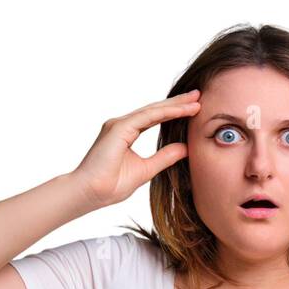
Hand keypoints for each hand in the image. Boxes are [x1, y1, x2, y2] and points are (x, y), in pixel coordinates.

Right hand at [70, 90, 200, 207]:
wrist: (91, 193)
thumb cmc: (111, 186)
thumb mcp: (146, 169)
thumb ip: (164, 157)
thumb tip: (184, 148)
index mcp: (126, 133)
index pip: (155, 118)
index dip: (174, 112)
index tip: (194, 108)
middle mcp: (122, 125)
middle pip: (155, 110)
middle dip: (177, 103)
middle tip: (198, 95)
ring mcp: (119, 124)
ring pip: (153, 110)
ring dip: (175, 105)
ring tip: (195, 100)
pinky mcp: (119, 127)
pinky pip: (148, 116)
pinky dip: (166, 112)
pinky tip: (182, 110)